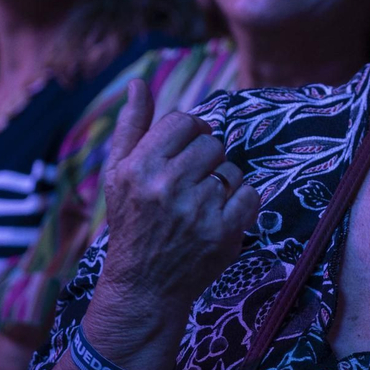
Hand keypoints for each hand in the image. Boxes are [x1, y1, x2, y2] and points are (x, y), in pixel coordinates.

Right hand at [96, 79, 260, 324]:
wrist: (143, 287)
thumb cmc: (132, 222)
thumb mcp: (118, 174)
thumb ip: (131, 126)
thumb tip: (139, 82)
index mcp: (138, 167)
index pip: (184, 122)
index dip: (191, 134)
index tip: (185, 153)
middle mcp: (165, 186)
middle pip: (211, 143)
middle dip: (206, 160)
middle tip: (191, 184)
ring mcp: (196, 210)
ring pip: (231, 169)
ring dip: (224, 183)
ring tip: (201, 204)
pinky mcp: (222, 232)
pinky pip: (250, 194)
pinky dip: (242, 203)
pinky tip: (220, 217)